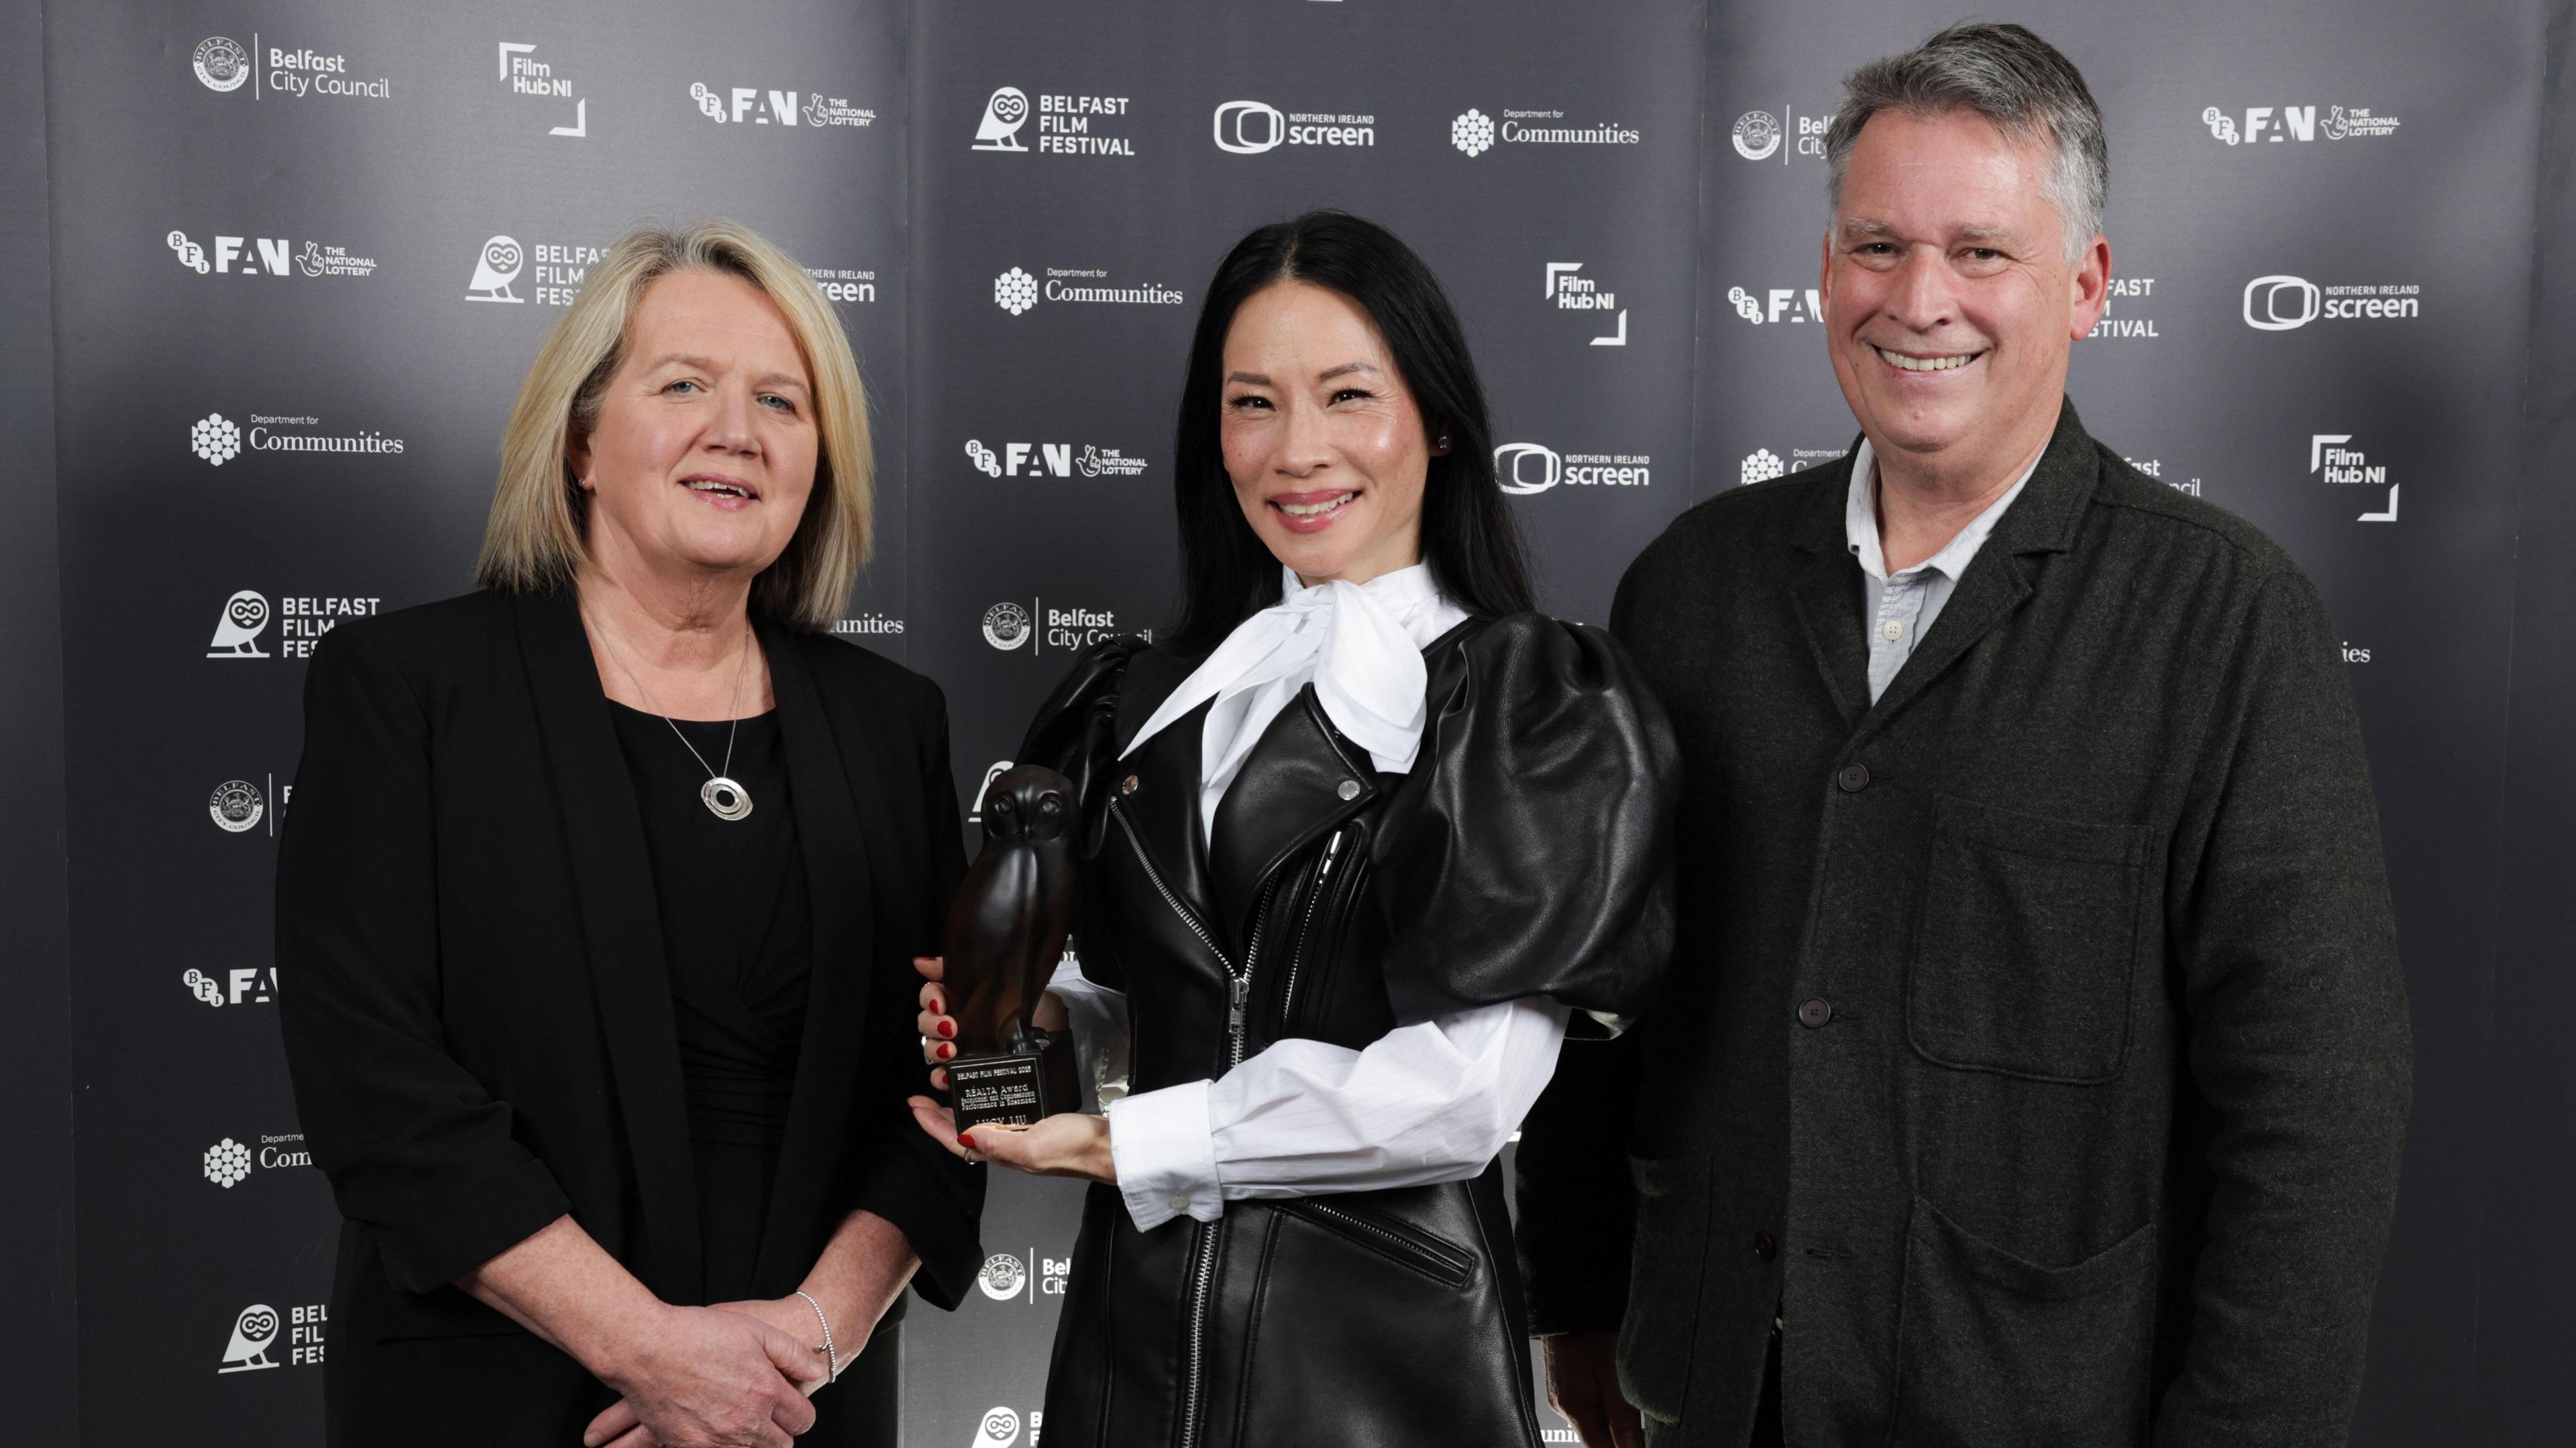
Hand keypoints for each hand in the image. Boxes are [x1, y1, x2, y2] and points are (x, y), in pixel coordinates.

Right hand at [580, 1303, 823, 1447]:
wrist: (645, 1348)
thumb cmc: (698, 1333)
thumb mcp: (755, 1330)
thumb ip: (793, 1354)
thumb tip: (817, 1371)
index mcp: (767, 1392)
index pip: (803, 1420)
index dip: (799, 1414)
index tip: (790, 1408)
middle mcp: (746, 1422)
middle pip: (780, 1445)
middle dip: (778, 1432)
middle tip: (767, 1416)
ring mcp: (717, 1439)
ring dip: (751, 1443)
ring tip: (741, 1422)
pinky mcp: (689, 1447)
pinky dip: (722, 1447)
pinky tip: (717, 1431)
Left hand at [906, 1095, 1117, 1183]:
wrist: (1107, 1147)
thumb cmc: (1076, 1150)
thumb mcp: (1033, 1146)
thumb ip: (1000, 1143)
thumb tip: (967, 1136)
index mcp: (1002, 1154)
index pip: (955, 1141)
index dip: (931, 1125)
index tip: (915, 1105)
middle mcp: (1007, 1148)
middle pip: (962, 1133)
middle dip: (939, 1117)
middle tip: (924, 1095)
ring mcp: (1021, 1137)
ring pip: (979, 1125)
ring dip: (959, 1111)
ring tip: (947, 1093)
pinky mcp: (1036, 1125)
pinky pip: (1001, 1117)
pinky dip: (986, 1105)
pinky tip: (988, 1094)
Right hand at [916, 956, 1071, 1092]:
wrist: (1057, 1033)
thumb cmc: (1032, 1005)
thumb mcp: (1006, 979)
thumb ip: (969, 967)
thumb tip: (922, 962)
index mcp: (961, 999)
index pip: (930, 996)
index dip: (930, 998)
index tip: (941, 1002)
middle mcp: (956, 1022)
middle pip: (926, 1023)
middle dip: (932, 1025)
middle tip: (951, 1027)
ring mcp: (960, 1048)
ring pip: (929, 1049)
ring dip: (934, 1049)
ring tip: (951, 1051)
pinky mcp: (967, 1072)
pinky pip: (941, 1077)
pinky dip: (939, 1077)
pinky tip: (947, 1075)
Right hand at [1545, 1331, 1642, 1447]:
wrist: (1570, 1297)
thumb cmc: (1591, 1327)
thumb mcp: (1614, 1372)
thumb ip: (1622, 1415)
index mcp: (1574, 1407)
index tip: (1646, 1442)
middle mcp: (1563, 1406)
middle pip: (1598, 1439)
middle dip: (1623, 1437)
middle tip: (1646, 1424)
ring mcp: (1563, 1395)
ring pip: (1595, 1422)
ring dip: (1617, 1421)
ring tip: (1636, 1403)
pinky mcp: (1567, 1383)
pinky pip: (1590, 1406)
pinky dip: (1607, 1405)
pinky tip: (1621, 1392)